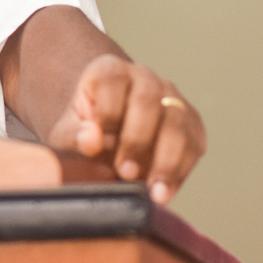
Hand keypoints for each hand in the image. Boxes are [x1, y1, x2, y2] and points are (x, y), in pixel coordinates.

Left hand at [45, 55, 205, 204]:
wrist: (107, 133)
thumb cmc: (86, 129)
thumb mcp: (68, 131)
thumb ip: (74, 133)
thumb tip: (90, 140)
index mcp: (110, 70)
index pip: (112, 84)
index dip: (107, 117)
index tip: (97, 148)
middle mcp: (145, 77)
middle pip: (148, 102)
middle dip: (137, 141)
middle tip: (126, 173)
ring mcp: (172, 97)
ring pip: (177, 123)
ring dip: (166, 160)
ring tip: (153, 191)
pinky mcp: (191, 123)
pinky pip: (194, 144)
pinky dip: (181, 171)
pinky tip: (166, 192)